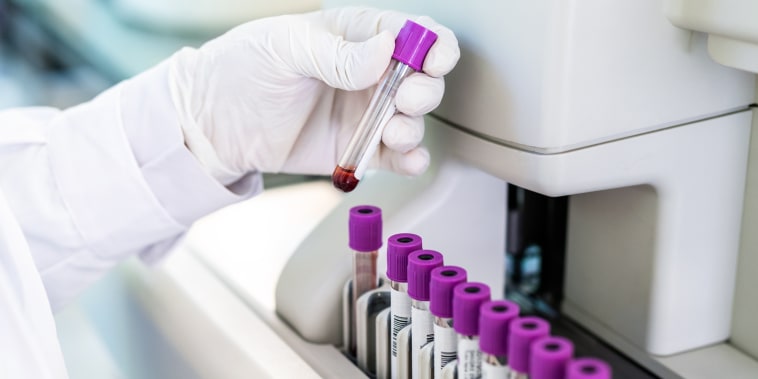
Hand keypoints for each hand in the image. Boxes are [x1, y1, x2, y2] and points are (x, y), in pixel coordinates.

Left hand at [168, 7, 459, 180]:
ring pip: (413, 119)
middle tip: (406, 99)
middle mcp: (368, 74)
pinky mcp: (358, 148)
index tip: (433, 60)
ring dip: (414, 127)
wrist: (214, 124)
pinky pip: (396, 156)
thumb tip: (386, 51)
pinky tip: (407, 160)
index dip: (432, 44)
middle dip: (425, 89)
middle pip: (422, 78)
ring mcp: (365, 113)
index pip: (411, 33)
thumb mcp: (286, 48)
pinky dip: (410, 160)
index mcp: (355, 36)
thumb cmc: (243, 69)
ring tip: (394, 132)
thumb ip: (337, 53)